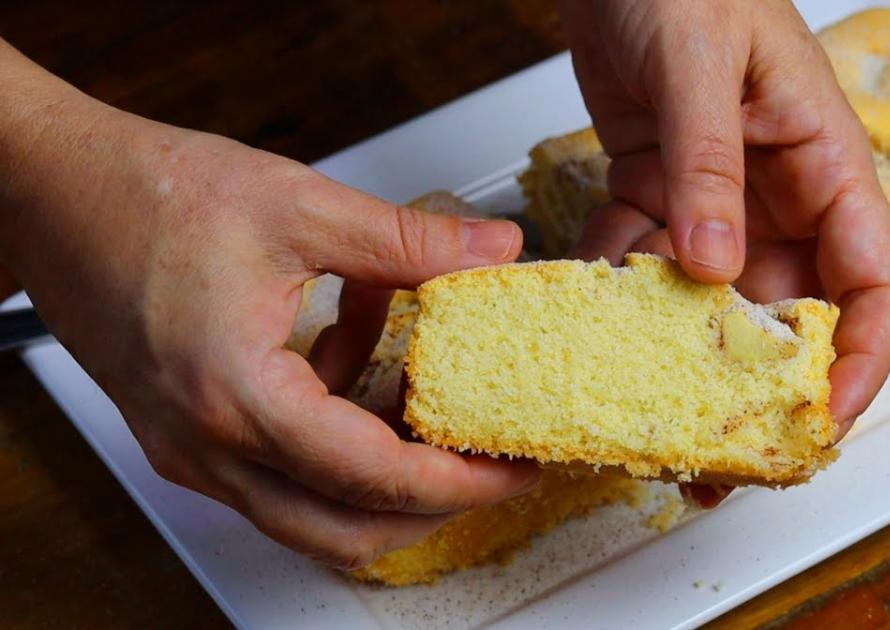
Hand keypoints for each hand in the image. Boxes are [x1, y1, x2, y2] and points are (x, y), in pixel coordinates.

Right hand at [0, 41, 538, 568]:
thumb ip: (406, 241)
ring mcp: (193, 448)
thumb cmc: (141, 194)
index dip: (459, 481)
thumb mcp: (297, 206)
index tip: (513, 469)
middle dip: (433, 504)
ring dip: (384, 470)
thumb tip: (491, 252)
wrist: (50, 190)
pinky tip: (363, 356)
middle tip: (492, 465)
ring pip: (313, 507)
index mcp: (237, 395)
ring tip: (436, 403)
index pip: (372, 478)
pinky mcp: (189, 433)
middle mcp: (208, 444)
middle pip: (345, 528)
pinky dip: (338, 431)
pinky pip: (282, 466)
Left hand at [560, 1, 889, 436]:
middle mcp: (778, 195)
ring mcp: (715, 200)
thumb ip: (708, 165)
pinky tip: (583, 324)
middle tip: (722, 454)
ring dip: (676, 357)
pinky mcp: (656, 193)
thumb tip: (717, 268)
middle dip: (758, 387)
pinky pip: (641, 264)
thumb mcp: (700, 63)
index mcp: (824, 162)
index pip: (873, 280)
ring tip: (643, 411)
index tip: (824, 419)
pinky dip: (614, 296)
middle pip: (788, 314)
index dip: (861, 358)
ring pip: (709, 302)